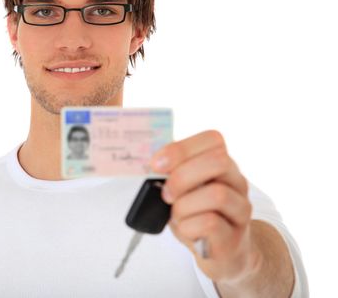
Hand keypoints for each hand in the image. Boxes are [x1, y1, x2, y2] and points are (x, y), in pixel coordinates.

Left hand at [151, 130, 262, 283]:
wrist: (220, 253)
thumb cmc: (196, 216)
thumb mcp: (182, 190)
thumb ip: (172, 174)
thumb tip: (152, 166)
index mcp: (223, 164)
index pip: (213, 139)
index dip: (181, 148)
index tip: (157, 165)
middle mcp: (237, 183)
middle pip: (218, 162)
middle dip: (182, 177)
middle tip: (166, 194)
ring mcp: (241, 210)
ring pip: (217, 194)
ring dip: (184, 206)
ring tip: (177, 216)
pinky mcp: (235, 237)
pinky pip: (211, 224)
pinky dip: (188, 227)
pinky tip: (187, 231)